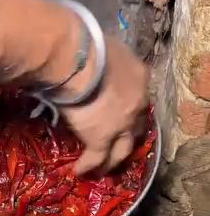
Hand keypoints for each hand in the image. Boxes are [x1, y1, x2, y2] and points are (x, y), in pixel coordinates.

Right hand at [61, 36, 148, 174]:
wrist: (76, 59)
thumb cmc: (86, 44)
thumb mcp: (102, 45)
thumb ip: (102, 58)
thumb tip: (88, 61)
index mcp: (139, 76)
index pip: (138, 96)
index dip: (131, 106)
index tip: (122, 111)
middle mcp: (137, 103)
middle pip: (136, 126)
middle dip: (128, 136)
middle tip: (119, 144)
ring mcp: (121, 124)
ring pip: (122, 149)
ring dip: (113, 160)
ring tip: (103, 168)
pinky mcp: (101, 139)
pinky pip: (96, 157)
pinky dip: (87, 166)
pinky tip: (78, 172)